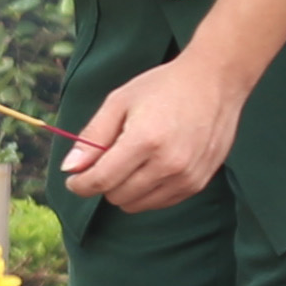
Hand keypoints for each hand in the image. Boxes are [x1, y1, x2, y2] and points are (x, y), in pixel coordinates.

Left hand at [59, 51, 245, 215]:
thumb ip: (92, 136)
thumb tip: (70, 168)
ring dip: (125, 189)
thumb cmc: (164, 87)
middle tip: (108, 158)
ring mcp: (186, 177)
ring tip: (132, 160)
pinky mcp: (198, 184)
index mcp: (144, 141)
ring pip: (137, 204)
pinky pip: (159, 203)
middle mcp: (167, 165)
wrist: (215, 81)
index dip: (80, 184)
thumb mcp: (119, 101)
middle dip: (103, 182)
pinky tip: (151, 166)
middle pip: (117, 196)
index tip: (73, 180)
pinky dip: (147, 192)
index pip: (102, 180)